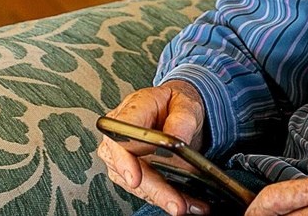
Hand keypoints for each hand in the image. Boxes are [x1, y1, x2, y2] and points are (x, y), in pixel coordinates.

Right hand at [98, 80, 208, 215]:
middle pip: (129, 167)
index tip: (135, 179)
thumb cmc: (176, 104)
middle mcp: (121, 133)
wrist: (177, 110)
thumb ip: (182, 119)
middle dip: (154, 189)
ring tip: (187, 205)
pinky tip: (187, 203)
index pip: (119, 135)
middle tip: (175, 203)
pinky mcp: (134, 170)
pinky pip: (146, 189)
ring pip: (137, 184)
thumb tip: (177, 139)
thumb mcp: (186, 103)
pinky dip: (166, 198)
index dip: (124, 160)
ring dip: (162, 198)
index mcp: (133, 109)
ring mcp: (124, 155)